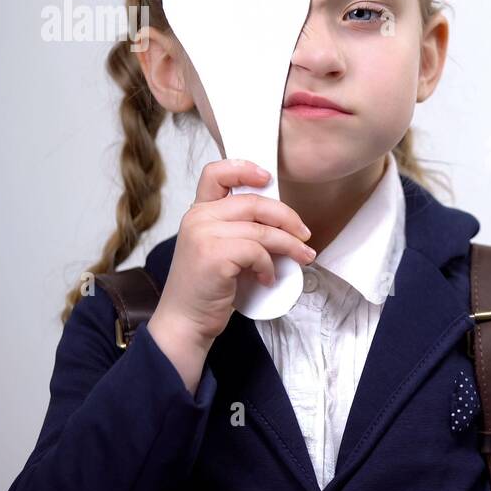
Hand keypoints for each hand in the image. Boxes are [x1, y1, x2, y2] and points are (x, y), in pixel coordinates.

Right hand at [150, 158, 314, 354]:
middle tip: (304, 235)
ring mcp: (204, 235)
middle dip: (287, 217)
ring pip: (262, 229)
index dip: (244, 169)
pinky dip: (270, 266)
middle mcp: (198, 218)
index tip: (268, 178)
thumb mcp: (219, 248)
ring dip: (289, 245)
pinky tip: (268, 279)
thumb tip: (284, 221)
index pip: (216, 174)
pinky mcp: (214, 256)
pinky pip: (258, 251)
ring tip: (302, 258)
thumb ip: (238, 228)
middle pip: (254, 202)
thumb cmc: (208, 287)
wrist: (186, 321)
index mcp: (198, 212)